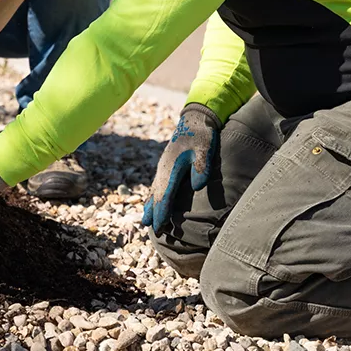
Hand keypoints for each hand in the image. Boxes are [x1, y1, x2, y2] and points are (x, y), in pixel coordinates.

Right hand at [142, 103, 220, 232]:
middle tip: (154, 230)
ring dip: (150, 206)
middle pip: (156, 194)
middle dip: (154, 213)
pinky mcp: (164, 165)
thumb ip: (201, 167)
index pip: (165, 193)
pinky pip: (155, 184)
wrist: (194, 120)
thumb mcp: (205, 149)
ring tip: (146, 222)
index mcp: (172, 166)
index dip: (162, 210)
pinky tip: (150, 203)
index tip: (160, 225)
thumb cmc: (201, 136)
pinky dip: (152, 195)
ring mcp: (162, 166)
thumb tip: (197, 187)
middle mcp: (163, 168)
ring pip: (153, 190)